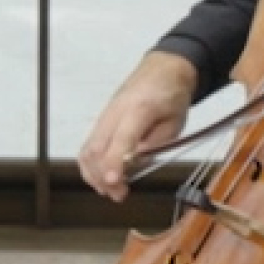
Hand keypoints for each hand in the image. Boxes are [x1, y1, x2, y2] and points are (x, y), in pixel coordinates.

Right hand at [78, 52, 199, 202]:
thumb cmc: (171, 94)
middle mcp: (116, 111)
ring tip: (109, 190)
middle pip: (97, 148)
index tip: (113, 183)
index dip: (114, 164)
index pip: (121, 140)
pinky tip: (99, 177)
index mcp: (139, 108)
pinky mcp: (102, 120)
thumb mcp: (176, 122)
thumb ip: (156, 144)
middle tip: (118, 194)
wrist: (163, 69)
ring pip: (87, 148)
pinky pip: (88, 145)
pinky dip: (90, 164)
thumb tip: (135, 163)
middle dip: (103, 177)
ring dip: (94, 174)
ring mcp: (105, 115)